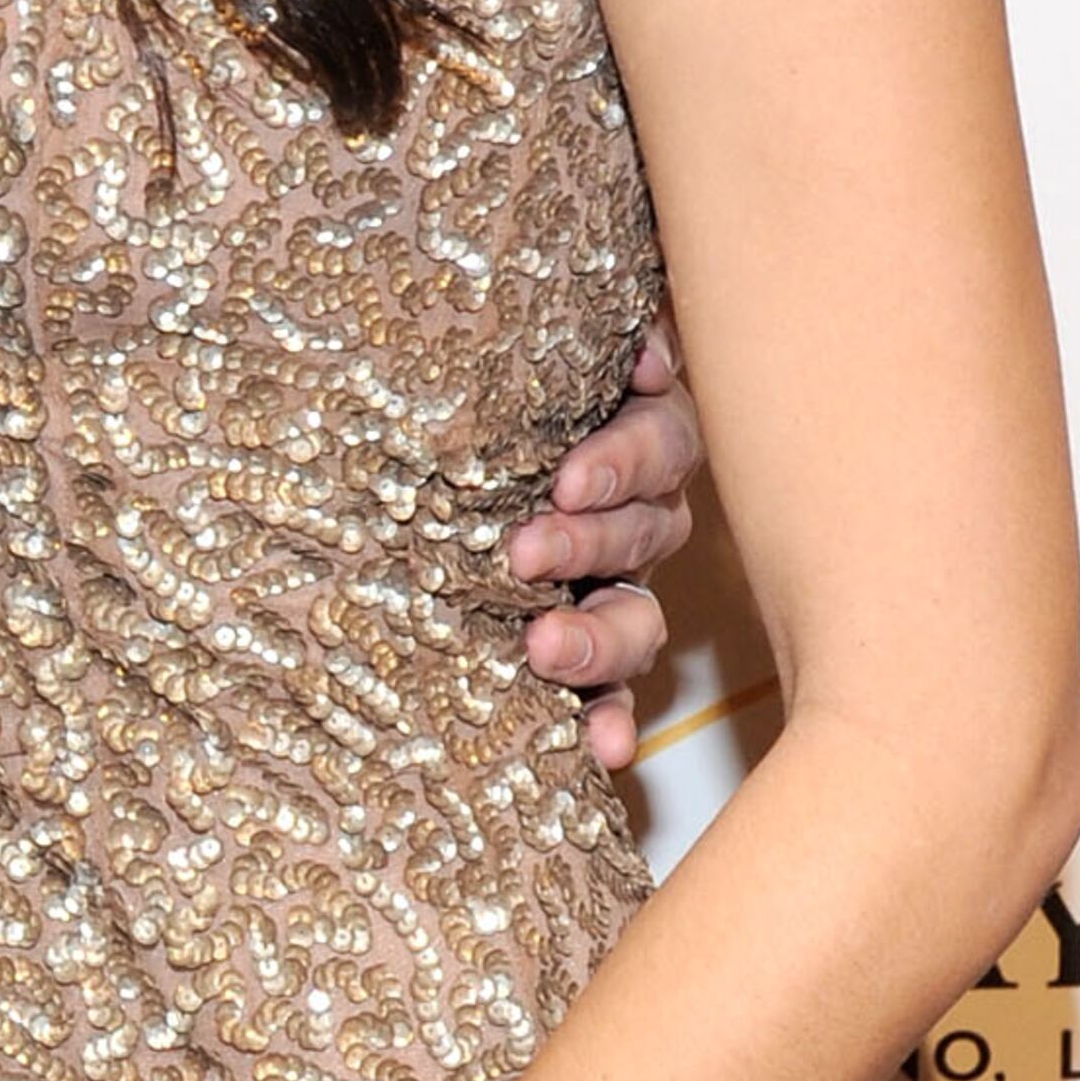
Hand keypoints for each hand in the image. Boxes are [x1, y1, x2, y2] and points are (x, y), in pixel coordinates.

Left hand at [510, 323, 701, 768]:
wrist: (421, 453)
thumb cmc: (480, 383)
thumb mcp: (525, 345)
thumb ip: (596, 332)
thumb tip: (648, 352)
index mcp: (631, 435)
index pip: (658, 442)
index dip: (624, 462)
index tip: (568, 482)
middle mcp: (635, 515)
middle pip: (645, 531)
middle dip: (588, 543)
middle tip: (525, 552)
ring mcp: (615, 588)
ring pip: (636, 617)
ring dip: (597, 636)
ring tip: (542, 647)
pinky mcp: (588, 654)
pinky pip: (615, 692)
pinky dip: (610, 718)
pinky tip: (603, 747)